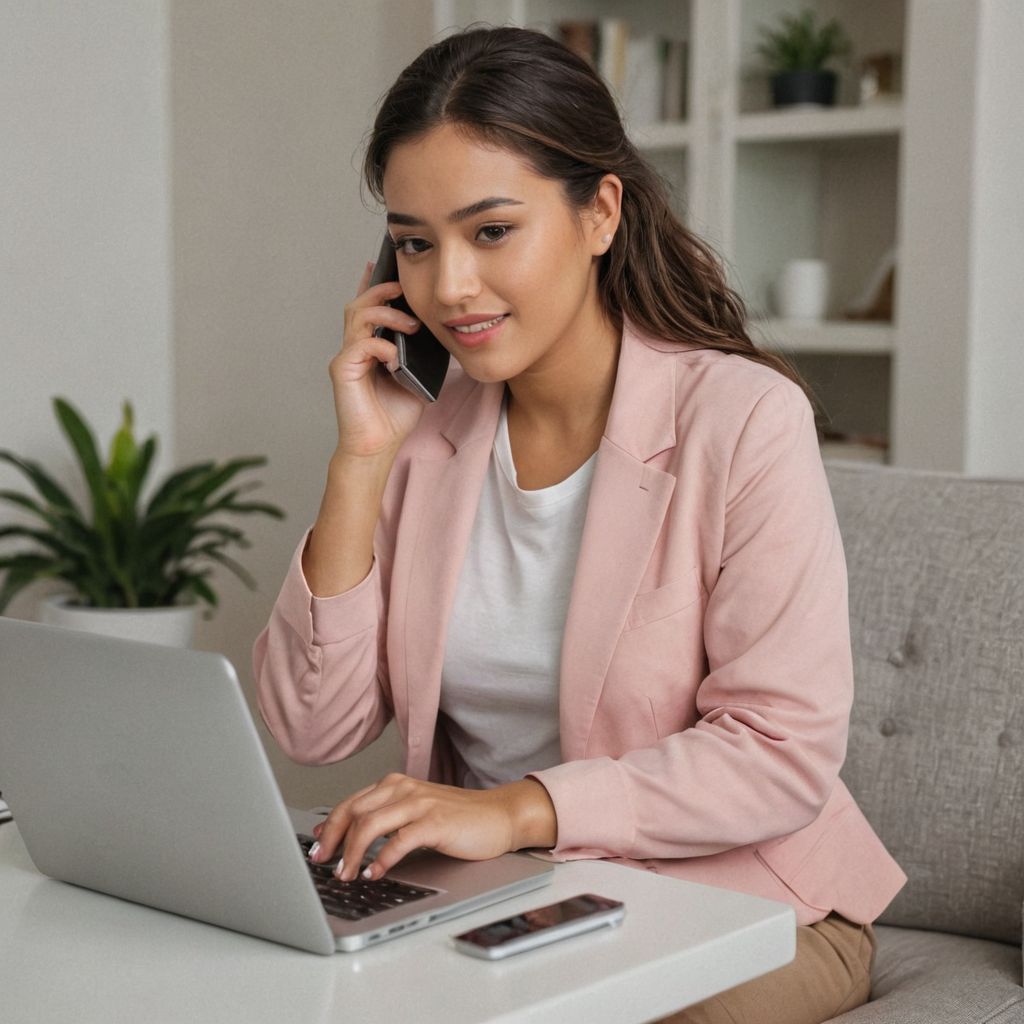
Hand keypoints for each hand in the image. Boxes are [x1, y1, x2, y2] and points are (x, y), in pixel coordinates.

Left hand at [308, 774, 556, 881]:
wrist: (500, 815)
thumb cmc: (458, 819)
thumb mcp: (416, 813)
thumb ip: (386, 820)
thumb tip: (349, 842)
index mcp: (395, 785)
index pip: (350, 803)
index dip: (328, 828)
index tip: (315, 850)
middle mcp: (404, 789)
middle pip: (353, 811)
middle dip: (332, 841)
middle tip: (322, 864)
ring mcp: (420, 804)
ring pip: (371, 824)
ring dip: (352, 852)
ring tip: (345, 874)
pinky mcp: (436, 822)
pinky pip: (400, 841)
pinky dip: (382, 859)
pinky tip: (375, 873)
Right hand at [329, 262, 431, 458]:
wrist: (379, 445)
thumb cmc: (395, 414)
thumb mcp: (418, 375)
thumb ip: (421, 352)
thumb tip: (440, 330)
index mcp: (370, 346)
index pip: (368, 307)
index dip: (374, 283)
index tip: (385, 264)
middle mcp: (354, 347)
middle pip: (359, 303)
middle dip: (381, 289)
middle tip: (402, 286)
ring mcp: (346, 357)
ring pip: (357, 316)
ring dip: (385, 313)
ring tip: (410, 322)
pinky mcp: (342, 371)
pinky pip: (360, 345)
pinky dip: (382, 346)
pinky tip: (396, 358)